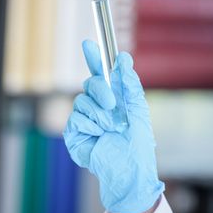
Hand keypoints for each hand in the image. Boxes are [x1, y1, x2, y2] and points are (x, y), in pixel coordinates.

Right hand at [63, 40, 163, 212]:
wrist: (130, 169)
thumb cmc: (138, 143)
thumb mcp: (138, 109)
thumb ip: (129, 84)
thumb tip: (123, 59)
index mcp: (115, 98)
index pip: (101, 74)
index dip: (94, 58)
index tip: (89, 44)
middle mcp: (98, 106)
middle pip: (91, 83)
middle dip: (102, 90)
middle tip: (114, 104)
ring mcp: (85, 118)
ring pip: (83, 100)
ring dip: (101, 114)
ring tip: (112, 129)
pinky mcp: (74, 132)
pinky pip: (77, 117)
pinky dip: (91, 125)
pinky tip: (99, 137)